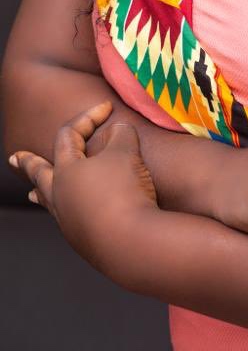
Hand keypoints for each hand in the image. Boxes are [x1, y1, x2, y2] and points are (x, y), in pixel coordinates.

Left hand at [9, 102, 158, 273]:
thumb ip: (120, 134)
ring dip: (41, 193)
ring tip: (32, 194)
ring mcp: (69, 221)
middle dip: (29, 163)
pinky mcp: (84, 241)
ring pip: (49, 202)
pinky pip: (67, 219)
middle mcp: (60, 197)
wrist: (130, 243)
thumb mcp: (126, 152)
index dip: (88, 117)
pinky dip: (66, 211)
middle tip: (14, 158)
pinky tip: (74, 215)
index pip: (69, 135)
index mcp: (66, 171)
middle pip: (39, 175)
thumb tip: (117, 130)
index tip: (107, 107)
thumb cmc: (123, 192)